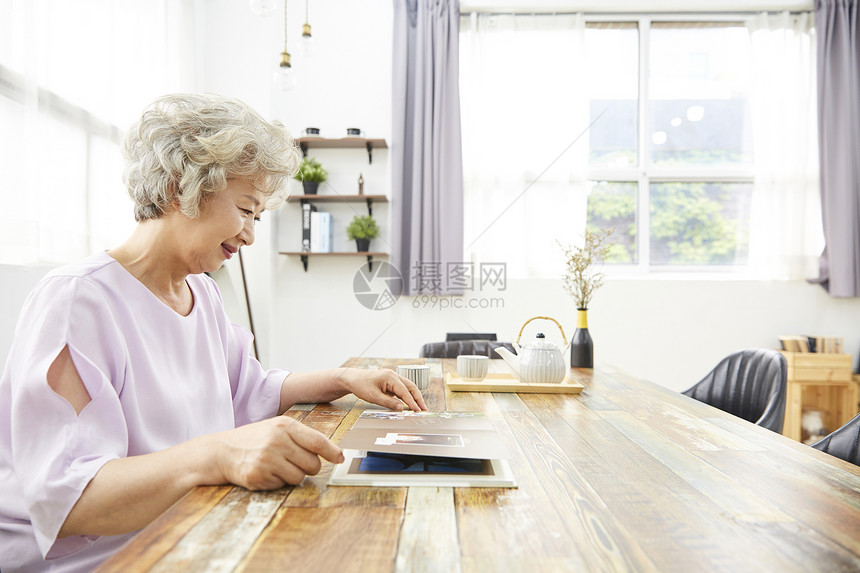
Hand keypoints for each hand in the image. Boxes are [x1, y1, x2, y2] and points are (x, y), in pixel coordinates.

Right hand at [212, 416, 343, 489]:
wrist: (221, 451)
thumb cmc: (254, 439)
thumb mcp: (276, 428)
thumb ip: (301, 437)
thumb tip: (332, 452)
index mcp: (284, 426)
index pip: (317, 441)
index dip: (332, 451)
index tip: (340, 458)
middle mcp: (277, 441)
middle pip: (312, 464)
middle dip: (308, 467)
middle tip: (295, 462)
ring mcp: (267, 459)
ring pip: (299, 477)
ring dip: (292, 475)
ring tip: (277, 466)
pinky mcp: (258, 476)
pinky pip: (282, 485)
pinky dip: (277, 482)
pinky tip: (266, 472)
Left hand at [339, 368, 426, 411]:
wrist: (352, 379)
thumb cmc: (361, 386)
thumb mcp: (373, 396)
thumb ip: (388, 402)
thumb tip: (401, 408)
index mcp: (390, 377)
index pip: (404, 391)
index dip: (412, 402)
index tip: (418, 411)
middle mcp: (393, 376)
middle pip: (411, 387)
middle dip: (418, 398)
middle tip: (424, 409)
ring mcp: (393, 378)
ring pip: (408, 387)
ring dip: (414, 397)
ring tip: (420, 408)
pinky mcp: (391, 382)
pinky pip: (402, 389)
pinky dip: (407, 396)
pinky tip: (410, 404)